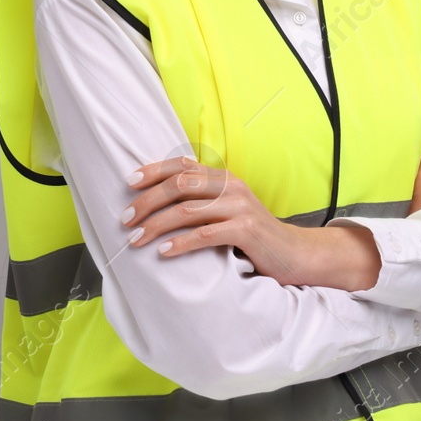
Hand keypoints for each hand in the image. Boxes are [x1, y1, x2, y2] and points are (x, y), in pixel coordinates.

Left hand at [119, 156, 379, 289]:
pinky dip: (181, 243)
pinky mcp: (246, 230)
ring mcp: (240, 207)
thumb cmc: (253, 236)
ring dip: (156, 225)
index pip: (182, 166)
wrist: (296, 254)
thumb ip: (202, 200)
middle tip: (125, 220)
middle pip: (178, 185)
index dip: (152, 171)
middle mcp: (231, 186)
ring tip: (136, 239)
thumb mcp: (227, 210)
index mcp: (223, 177)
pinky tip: (164, 252)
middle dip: (146, 202)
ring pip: (187, 210)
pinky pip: (205, 234)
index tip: (128, 183)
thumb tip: (157, 199)